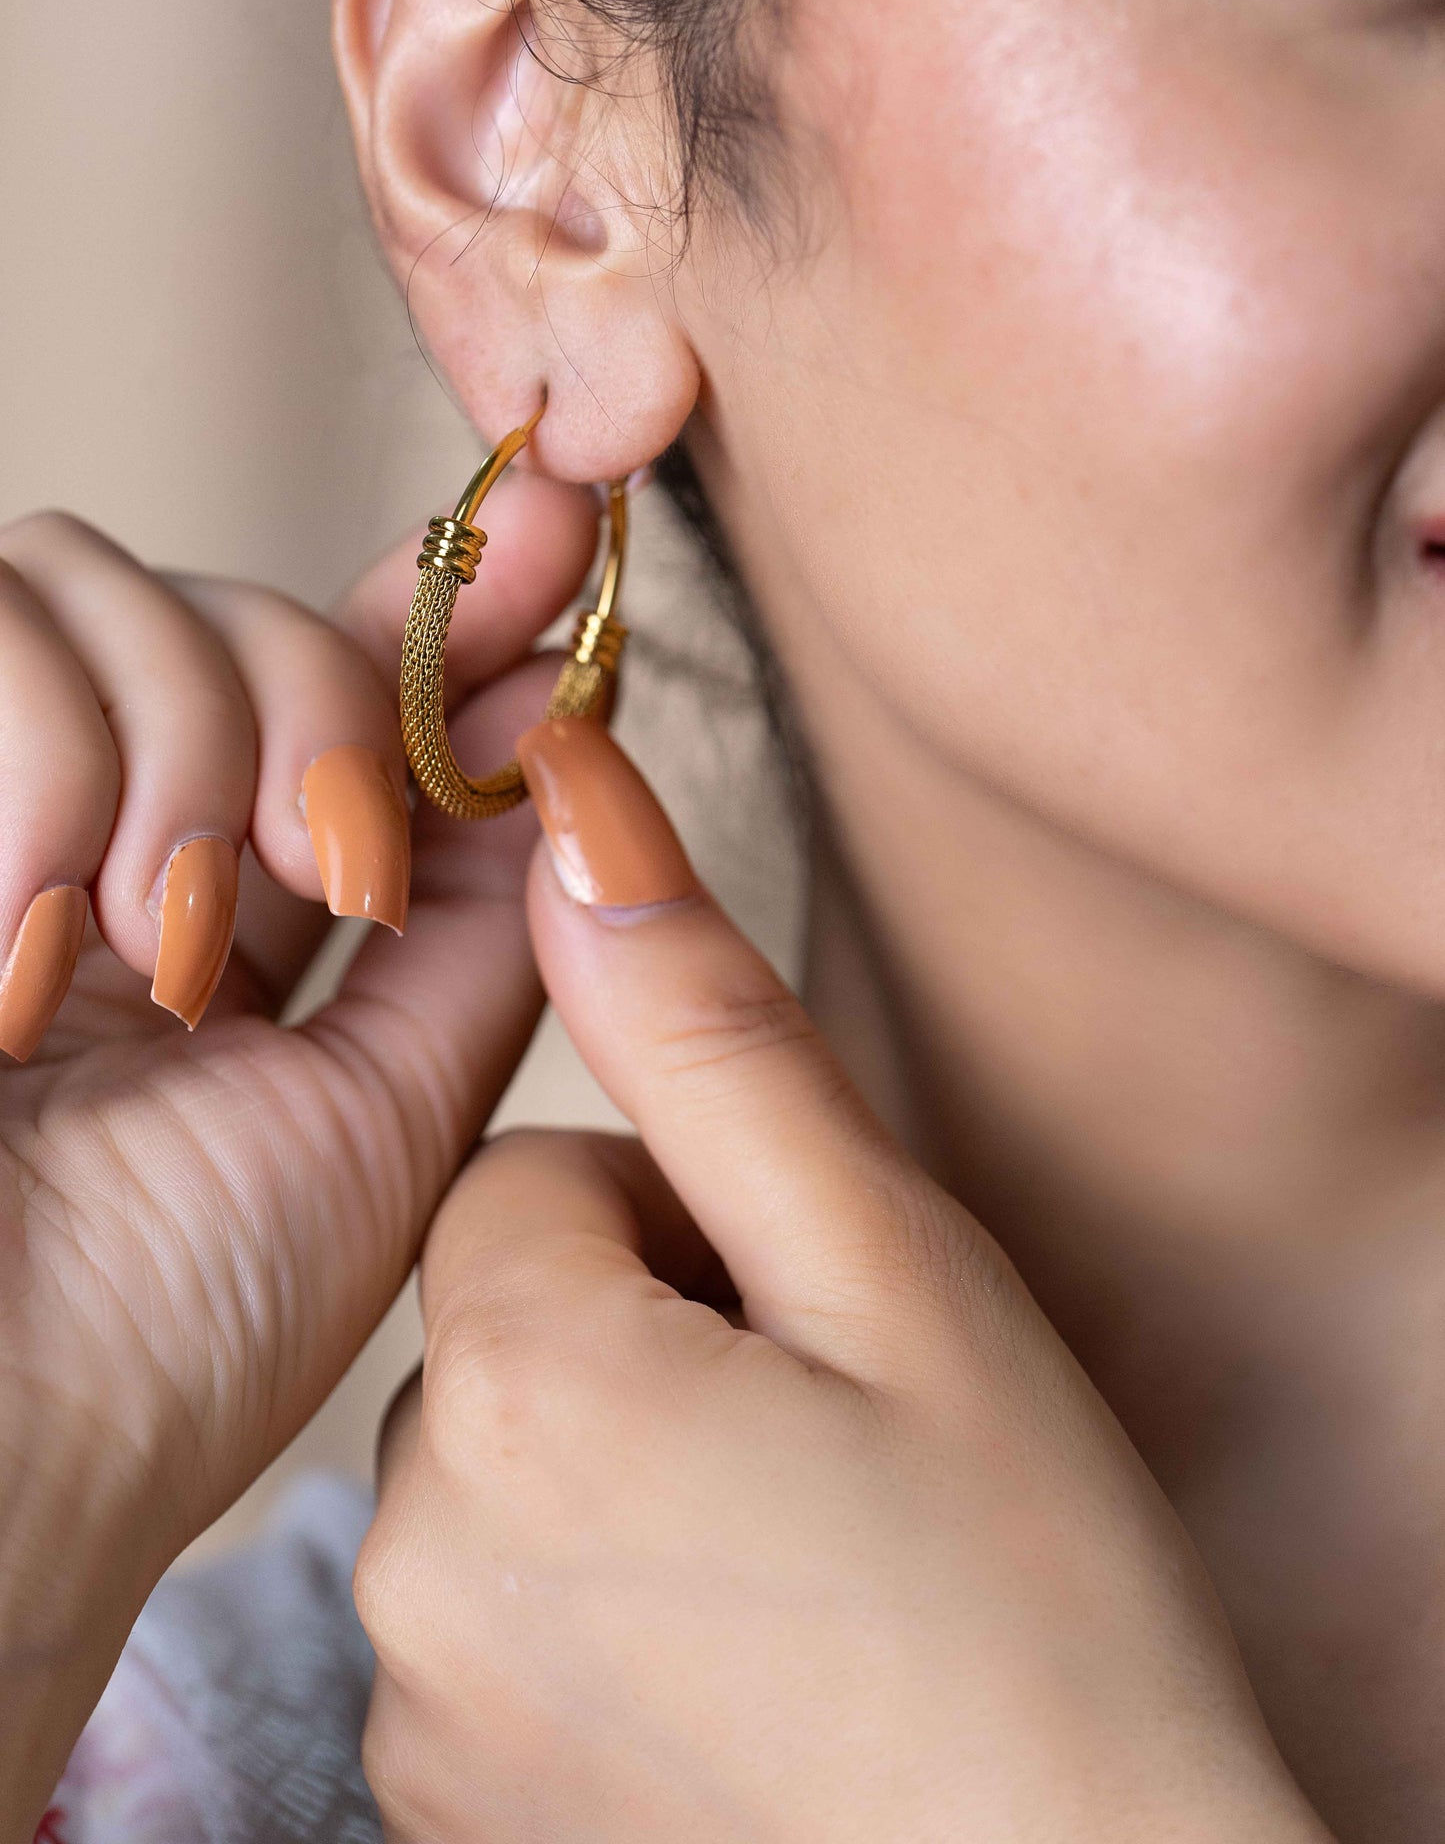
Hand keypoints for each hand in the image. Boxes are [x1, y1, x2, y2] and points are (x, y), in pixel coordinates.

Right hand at [0, 490, 595, 1841]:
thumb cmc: (171, 1330)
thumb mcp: (390, 1114)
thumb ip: (488, 931)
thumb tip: (569, 734)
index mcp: (232, 898)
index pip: (347, 665)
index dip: (456, 585)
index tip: (567, 521)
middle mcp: (103, 824)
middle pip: (243, 599)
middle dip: (321, 708)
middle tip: (324, 888)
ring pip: (107, 582)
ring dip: (181, 756)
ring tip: (161, 954)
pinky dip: (43, 766)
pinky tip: (31, 956)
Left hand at [360, 720, 1331, 1843]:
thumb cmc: (1036, 1614)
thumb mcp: (898, 1276)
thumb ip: (715, 1039)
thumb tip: (572, 808)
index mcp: (520, 1386)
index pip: (532, 1175)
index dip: (689, 1221)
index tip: (812, 1314)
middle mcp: (411, 1559)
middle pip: (506, 1323)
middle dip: (650, 1338)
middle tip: (831, 1438)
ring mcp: (422, 1714)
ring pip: (500, 1475)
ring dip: (626, 1476)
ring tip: (806, 1562)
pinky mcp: (447, 1828)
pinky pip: (493, 1626)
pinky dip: (598, 1620)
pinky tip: (750, 1674)